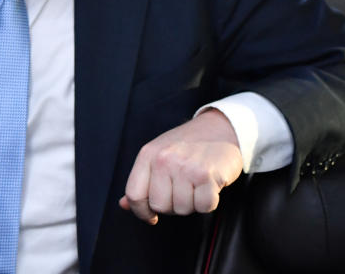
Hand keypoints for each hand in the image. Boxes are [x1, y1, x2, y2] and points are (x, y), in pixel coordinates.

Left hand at [119, 108, 243, 223]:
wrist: (220, 128)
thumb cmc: (188, 145)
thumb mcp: (159, 155)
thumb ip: (141, 181)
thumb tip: (123, 204)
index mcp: (148, 154)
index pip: (134, 195)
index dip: (142, 211)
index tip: (151, 215)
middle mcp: (164, 159)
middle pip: (160, 206)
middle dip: (172, 205)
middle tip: (182, 190)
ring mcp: (185, 167)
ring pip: (182, 209)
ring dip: (192, 203)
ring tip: (196, 184)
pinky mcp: (207, 175)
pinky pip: (204, 206)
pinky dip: (209, 201)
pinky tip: (209, 185)